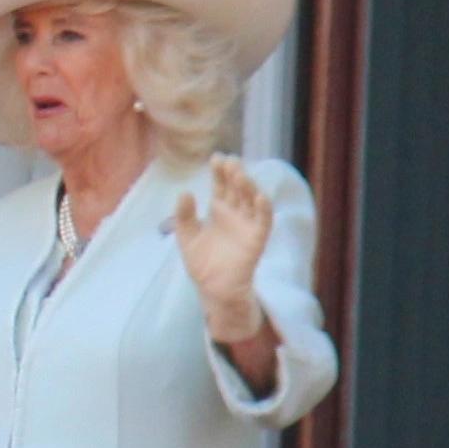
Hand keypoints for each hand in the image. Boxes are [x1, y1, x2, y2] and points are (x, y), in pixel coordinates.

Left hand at [169, 157, 272, 335]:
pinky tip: (260, 196)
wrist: (213, 289)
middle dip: (234, 174)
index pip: (221, 186)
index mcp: (219, 211)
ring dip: (248, 186)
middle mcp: (235, 214)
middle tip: (229, 161)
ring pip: (251, 200)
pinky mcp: (256, 239)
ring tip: (240, 174)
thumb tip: (185, 192)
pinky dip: (264, 209)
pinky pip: (263, 222)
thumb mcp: (187, 237)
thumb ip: (185, 216)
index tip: (216, 158)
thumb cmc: (202, 264)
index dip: (219, 173)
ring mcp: (247, 225)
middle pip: (237, 189)